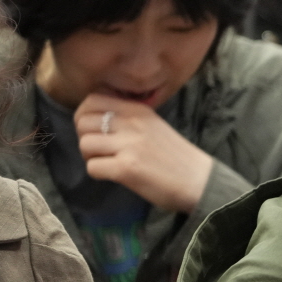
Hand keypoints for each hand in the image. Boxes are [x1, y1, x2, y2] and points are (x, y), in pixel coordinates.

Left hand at [75, 94, 215, 212]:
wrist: (199, 181)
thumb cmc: (176, 156)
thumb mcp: (153, 126)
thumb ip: (128, 118)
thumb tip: (94, 119)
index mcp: (138, 110)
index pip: (92, 100)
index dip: (84, 116)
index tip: (94, 130)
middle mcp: (132, 123)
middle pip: (83, 122)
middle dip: (84, 138)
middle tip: (100, 150)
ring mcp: (129, 145)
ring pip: (85, 144)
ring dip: (90, 157)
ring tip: (108, 163)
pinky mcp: (127, 168)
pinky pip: (92, 167)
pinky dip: (99, 173)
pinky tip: (115, 175)